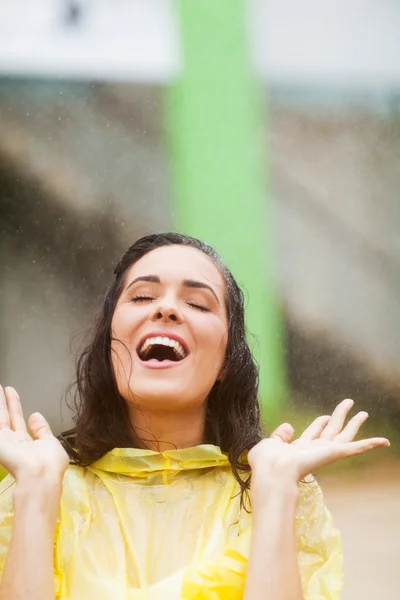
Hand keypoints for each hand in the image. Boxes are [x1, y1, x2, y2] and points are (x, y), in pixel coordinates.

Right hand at [0, 385, 68, 482]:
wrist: (40, 474)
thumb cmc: (50, 463)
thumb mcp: (50, 443)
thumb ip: (42, 430)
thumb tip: (35, 416)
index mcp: (28, 445)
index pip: (20, 423)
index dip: (16, 409)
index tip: (13, 395)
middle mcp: (14, 443)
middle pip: (8, 417)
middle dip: (6, 403)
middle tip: (3, 388)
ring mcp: (5, 441)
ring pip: (1, 417)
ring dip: (0, 403)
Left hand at [248, 399, 389, 502]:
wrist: (274, 472)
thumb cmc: (267, 462)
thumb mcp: (270, 443)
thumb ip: (279, 435)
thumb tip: (289, 426)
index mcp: (299, 448)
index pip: (313, 433)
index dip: (320, 423)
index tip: (326, 416)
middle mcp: (314, 450)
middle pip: (331, 431)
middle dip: (340, 417)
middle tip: (349, 403)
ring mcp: (326, 452)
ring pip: (345, 435)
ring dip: (354, 423)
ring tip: (364, 412)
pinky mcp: (335, 454)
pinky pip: (357, 448)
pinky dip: (371, 444)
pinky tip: (384, 441)